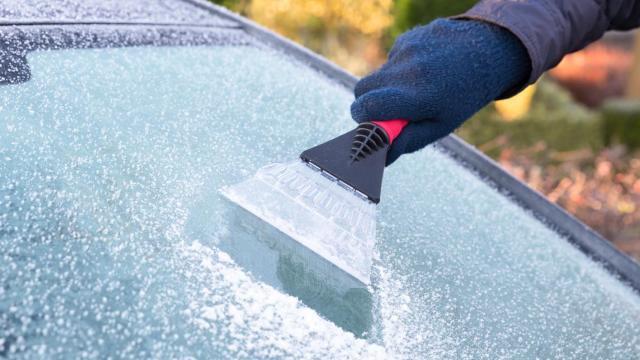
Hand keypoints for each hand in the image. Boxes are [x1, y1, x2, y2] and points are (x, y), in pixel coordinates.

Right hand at [351, 19, 530, 164]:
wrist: (488, 51)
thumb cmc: (464, 96)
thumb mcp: (441, 125)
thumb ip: (408, 140)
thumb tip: (380, 157)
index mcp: (417, 96)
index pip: (368, 106)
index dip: (362, 118)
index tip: (368, 124)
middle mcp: (408, 70)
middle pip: (362, 89)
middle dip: (368, 102)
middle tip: (388, 111)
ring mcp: (406, 50)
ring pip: (376, 75)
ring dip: (386, 86)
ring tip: (414, 89)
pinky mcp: (407, 38)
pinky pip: (390, 60)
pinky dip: (399, 69)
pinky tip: (422, 70)